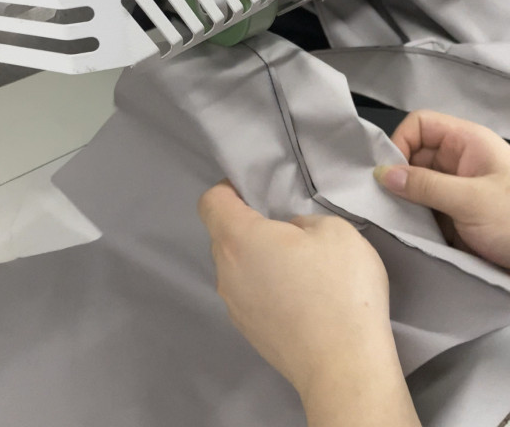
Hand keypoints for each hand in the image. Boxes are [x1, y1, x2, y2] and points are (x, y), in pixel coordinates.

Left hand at [198, 181, 419, 426]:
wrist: (344, 366)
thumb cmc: (338, 289)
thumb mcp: (334, 230)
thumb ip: (302, 221)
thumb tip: (289, 234)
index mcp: (238, 239)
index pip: (210, 202)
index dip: (229, 188)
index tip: (255, 190)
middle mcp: (225, 271)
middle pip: (223, 235)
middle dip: (248, 224)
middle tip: (287, 228)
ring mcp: (233, 305)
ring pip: (235, 267)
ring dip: (257, 258)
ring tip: (298, 265)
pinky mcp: (248, 331)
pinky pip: (248, 293)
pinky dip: (264, 286)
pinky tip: (299, 296)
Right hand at [374, 110, 509, 268]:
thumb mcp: (471, 200)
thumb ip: (425, 185)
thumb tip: (382, 174)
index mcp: (467, 142)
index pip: (421, 125)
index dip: (401, 141)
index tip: (388, 172)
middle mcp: (458, 160)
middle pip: (413, 153)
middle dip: (397, 173)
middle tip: (383, 198)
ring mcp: (454, 187)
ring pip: (414, 181)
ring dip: (402, 197)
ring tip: (391, 215)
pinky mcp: (451, 212)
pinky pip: (422, 205)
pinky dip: (410, 214)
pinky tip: (403, 227)